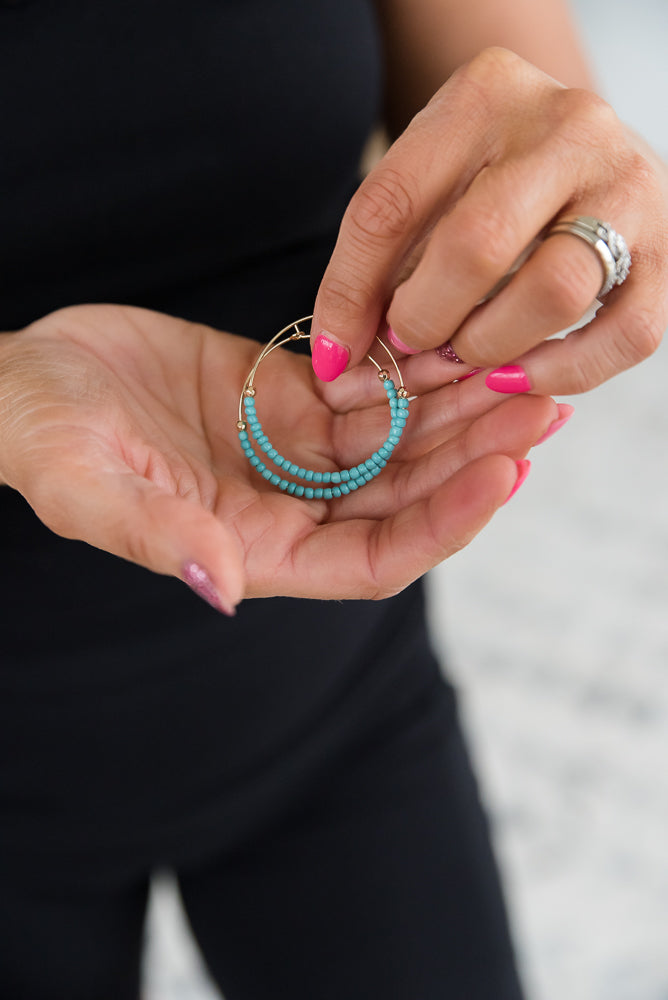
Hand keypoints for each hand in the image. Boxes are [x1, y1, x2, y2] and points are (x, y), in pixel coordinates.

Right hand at [0, 304, 561, 606]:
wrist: (28, 378)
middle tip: (537, 406)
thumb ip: (156, 536)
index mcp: (258, 549)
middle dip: (473, 456)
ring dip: (457, 405)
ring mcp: (292, 447)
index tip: (499, 475)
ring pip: (398, 435)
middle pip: (407, 493)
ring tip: (517, 362)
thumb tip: (219, 588)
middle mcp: (290, 505)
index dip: (442, 524)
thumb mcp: (85, 488)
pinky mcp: (286, 391)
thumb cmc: (41, 442)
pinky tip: (452, 331)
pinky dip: (409, 364)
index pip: (376, 557)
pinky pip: (365, 382)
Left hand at [311, 47, 667, 394]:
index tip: (337, 355)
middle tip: (412, 347)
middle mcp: (566, 129)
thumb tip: (339, 361)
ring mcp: (627, 186)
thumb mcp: (426, 186)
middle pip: (478, 246)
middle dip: (427, 320)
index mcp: (483, 97)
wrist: (582, 148)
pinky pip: (626, 334)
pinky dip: (564, 371)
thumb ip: (378, 260)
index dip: (352, 294)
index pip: (392, 204)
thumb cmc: (487, 176)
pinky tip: (517, 376)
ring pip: (555, 291)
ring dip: (491, 347)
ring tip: (465, 356)